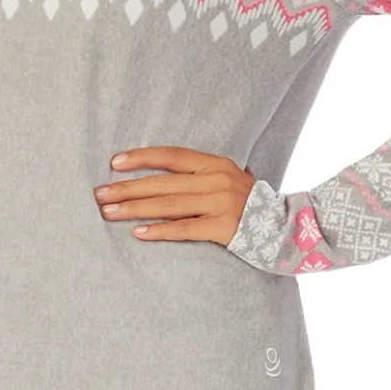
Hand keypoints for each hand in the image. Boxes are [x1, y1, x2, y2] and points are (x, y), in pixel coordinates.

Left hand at [92, 145, 256, 244]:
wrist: (291, 228)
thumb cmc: (254, 206)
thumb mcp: (232, 180)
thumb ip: (205, 174)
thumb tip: (168, 171)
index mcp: (216, 164)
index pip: (172, 156)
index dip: (142, 158)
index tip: (114, 163)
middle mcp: (217, 180)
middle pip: (163, 182)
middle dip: (127, 188)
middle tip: (99, 194)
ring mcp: (221, 203)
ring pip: (169, 205)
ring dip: (134, 208)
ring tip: (109, 212)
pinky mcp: (224, 228)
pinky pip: (185, 229)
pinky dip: (160, 231)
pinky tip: (138, 233)